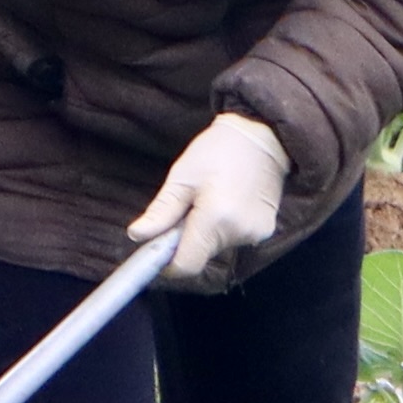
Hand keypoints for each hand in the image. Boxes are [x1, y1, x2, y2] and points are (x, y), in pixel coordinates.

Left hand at [130, 112, 290, 284]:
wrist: (260, 136)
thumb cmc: (217, 151)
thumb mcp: (182, 178)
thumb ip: (161, 212)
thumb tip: (137, 235)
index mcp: (215, 219)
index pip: (187, 265)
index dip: (169, 263)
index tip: (161, 248)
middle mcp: (238, 232)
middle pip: (201, 256)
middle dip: (188, 240)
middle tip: (189, 208)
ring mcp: (255, 233)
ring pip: (216, 248)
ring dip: (207, 233)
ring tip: (212, 199)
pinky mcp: (265, 231)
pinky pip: (234, 239)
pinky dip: (225, 228)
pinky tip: (229, 203)